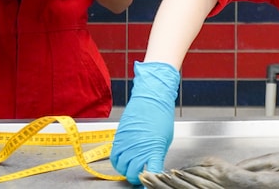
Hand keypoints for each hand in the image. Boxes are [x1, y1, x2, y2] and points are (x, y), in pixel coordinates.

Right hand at [111, 62, 179, 184]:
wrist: (151, 98)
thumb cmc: (161, 116)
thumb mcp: (164, 139)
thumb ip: (156, 155)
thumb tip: (152, 167)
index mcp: (154, 150)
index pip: (151, 173)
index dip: (149, 182)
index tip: (149, 186)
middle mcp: (138, 149)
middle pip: (133, 174)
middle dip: (137, 179)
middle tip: (141, 178)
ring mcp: (127, 144)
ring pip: (122, 168)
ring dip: (127, 172)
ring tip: (133, 170)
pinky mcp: (118, 139)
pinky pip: (114, 158)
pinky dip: (118, 163)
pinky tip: (124, 162)